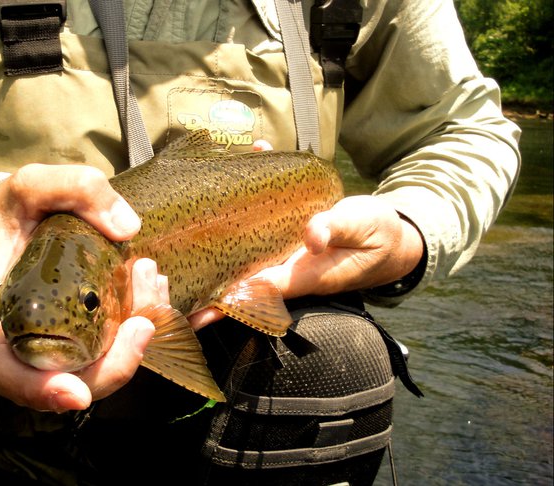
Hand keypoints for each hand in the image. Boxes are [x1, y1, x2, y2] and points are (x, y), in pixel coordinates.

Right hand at [0, 164, 161, 411]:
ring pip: (105, 365)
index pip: (4, 374)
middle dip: (117, 362)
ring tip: (153, 281)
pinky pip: (125, 345)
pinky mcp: (93, 331)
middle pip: (71, 380)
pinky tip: (178, 296)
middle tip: (145, 320)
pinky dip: (157, 327)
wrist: (19, 217)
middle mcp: (31, 342)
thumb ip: (71, 189)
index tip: (77, 392)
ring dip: (140, 338)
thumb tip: (127, 227)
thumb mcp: (31, 186)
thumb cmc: (14, 209)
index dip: (38, 392)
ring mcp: (65, 341)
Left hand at [189, 195, 423, 328]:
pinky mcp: (285, 238)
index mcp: (304, 274)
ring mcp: (283, 254)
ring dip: (211, 247)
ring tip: (175, 242)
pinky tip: (225, 178)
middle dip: (206, 283)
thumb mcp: (363, 227)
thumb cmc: (379, 235)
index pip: (257, 290)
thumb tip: (310, 237)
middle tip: (166, 280)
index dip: (226, 298)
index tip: (197, 303)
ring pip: (240, 253)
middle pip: (238, 279)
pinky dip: (239, 208)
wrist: (391, 238)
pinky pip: (256, 226)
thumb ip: (337, 229)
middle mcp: (286, 268)